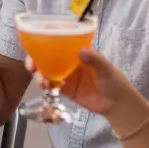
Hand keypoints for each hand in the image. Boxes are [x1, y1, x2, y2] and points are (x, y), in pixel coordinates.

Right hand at [28, 49, 142, 117]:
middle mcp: (69, 62)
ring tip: (42, 82)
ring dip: (39, 75)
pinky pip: (51, 85)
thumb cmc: (114, 81)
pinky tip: (47, 88)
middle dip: (35, 60)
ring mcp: (65, 75)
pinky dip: (46, 86)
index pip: (58, 43)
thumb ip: (94, 60)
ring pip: (46, 72)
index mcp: (77, 52)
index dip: (44, 43)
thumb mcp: (106, 69)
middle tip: (31, 67)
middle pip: (47, 57)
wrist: (117, 105)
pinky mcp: (65, 89)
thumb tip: (80, 51)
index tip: (34, 46)